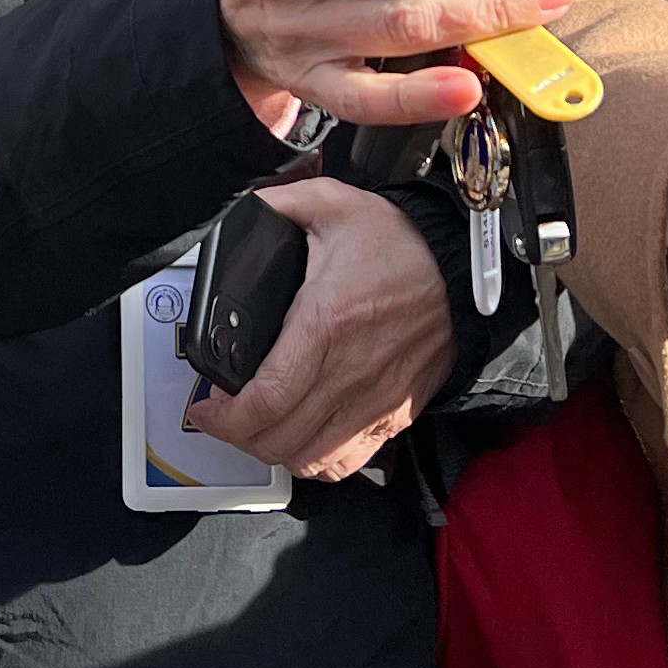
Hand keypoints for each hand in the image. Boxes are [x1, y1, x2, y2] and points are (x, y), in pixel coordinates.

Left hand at [185, 178, 457, 479]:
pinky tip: (300, 439)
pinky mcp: (394, 416)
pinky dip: (315, 462)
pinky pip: (346, 463)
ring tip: (255, 429)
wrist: (464, 271)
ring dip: (272, 452)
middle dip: (236, 437)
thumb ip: (277, 204)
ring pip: (309, 460)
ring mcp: (375, 401)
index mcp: (325, 323)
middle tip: (221, 415)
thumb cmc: (403, 244)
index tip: (204, 406)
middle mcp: (350, 372)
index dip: (223, 416)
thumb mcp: (332, 204)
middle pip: (279, 440)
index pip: (265, 398)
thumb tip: (240, 211)